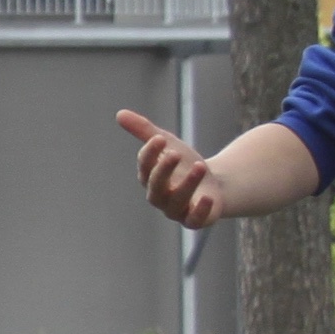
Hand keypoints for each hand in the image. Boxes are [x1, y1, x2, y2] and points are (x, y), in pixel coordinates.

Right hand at [114, 108, 224, 227]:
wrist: (215, 184)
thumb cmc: (185, 164)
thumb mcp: (168, 143)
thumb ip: (145, 131)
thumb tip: (120, 113)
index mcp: (149, 178)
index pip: (145, 167)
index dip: (150, 154)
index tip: (160, 139)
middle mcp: (159, 196)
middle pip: (156, 186)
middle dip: (164, 170)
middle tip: (175, 153)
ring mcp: (176, 210)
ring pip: (176, 201)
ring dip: (187, 184)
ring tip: (200, 166)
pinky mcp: (194, 220)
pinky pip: (193, 220)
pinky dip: (199, 211)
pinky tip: (207, 197)